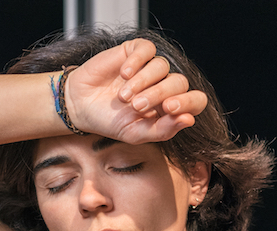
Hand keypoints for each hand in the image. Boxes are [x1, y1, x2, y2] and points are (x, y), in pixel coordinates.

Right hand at [64, 39, 207, 143]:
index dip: (189, 102)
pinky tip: (123, 74)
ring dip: (142, 82)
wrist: (81, 106)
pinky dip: (136, 62)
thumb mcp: (135, 133)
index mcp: (169, 107)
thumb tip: (189, 120)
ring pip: (161, 66)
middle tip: (136, 106)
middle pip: (179, 82)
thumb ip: (163, 130)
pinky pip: (147, 50)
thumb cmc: (109, 121)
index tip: (170, 108)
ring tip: (124, 96)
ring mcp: (149, 67)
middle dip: (158, 95)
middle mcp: (163, 85)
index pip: (195, 101)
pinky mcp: (135, 52)